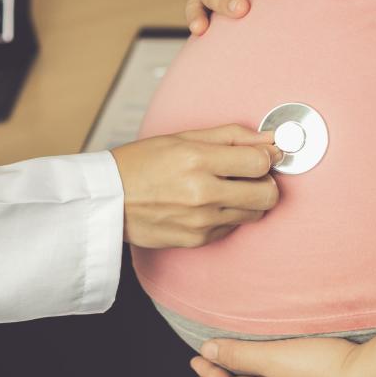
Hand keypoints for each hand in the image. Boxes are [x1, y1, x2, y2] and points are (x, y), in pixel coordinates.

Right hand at [111, 124, 281, 248]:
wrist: (106, 200)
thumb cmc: (139, 164)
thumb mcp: (181, 137)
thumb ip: (230, 136)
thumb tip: (270, 138)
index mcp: (197, 159)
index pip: (260, 162)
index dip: (266, 157)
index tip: (261, 156)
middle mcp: (201, 193)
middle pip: (267, 194)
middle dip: (266, 183)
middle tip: (251, 175)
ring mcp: (200, 221)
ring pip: (254, 214)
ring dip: (249, 201)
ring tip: (226, 189)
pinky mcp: (196, 240)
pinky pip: (231, 228)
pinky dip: (227, 216)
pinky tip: (207, 205)